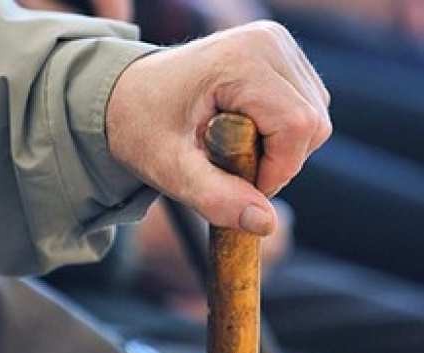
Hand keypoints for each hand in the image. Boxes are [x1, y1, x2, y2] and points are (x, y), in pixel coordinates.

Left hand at [107, 21, 330, 235]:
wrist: (126, 95)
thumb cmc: (141, 126)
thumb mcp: (170, 168)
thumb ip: (215, 197)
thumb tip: (266, 222)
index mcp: (241, 60)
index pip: (297, 126)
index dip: (277, 170)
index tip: (237, 186)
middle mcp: (267, 42)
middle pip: (312, 124)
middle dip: (279, 162)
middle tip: (229, 168)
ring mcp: (276, 45)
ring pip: (314, 118)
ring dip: (281, 150)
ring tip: (231, 148)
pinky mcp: (279, 56)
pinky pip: (306, 107)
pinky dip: (282, 134)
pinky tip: (244, 132)